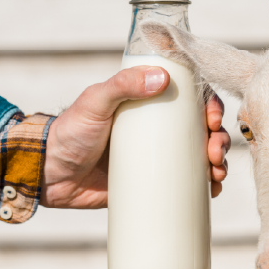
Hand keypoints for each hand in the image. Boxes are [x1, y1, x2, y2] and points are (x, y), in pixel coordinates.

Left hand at [40, 66, 230, 208]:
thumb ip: (122, 85)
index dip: (211, 106)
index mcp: (149, 102)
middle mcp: (159, 128)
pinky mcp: (154, 181)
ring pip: (201, 156)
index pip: (191, 98)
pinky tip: (213, 190)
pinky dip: (205, 185)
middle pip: (203, 129)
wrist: (49, 174)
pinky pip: (187, 182)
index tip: (212, 119)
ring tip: (216, 174)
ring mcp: (158, 155)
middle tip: (215, 154)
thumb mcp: (95, 102)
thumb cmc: (69, 132)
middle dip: (219, 140)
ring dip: (218, 163)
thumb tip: (162, 78)